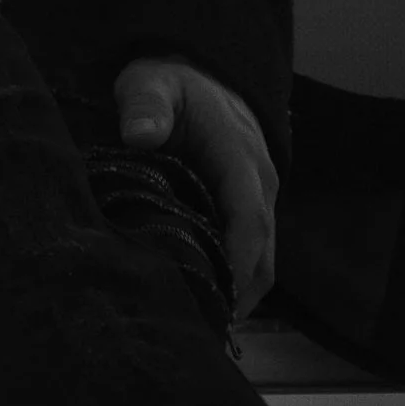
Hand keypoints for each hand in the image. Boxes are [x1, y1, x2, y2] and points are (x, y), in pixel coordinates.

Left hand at [114, 56, 279, 317]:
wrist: (200, 73)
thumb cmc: (172, 83)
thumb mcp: (152, 83)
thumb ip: (146, 105)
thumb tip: (139, 135)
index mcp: (241, 158)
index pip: (250, 219)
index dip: (237, 264)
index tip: (217, 301)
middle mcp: (261, 184)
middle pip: (264, 256)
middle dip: (238, 297)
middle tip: (198, 332)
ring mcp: (258, 200)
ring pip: (262, 262)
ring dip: (238, 296)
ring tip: (197, 328)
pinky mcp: (247, 211)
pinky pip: (251, 255)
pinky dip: (233, 283)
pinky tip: (200, 304)